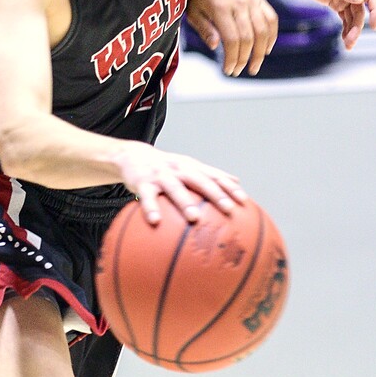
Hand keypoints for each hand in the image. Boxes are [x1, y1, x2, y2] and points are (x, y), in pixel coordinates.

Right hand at [118, 144, 246, 223]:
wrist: (133, 155)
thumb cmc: (166, 166)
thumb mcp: (188, 166)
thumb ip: (210, 174)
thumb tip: (238, 182)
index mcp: (190, 166)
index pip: (213, 175)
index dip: (229, 187)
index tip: (243, 201)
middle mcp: (178, 169)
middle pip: (199, 180)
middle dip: (214, 193)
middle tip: (228, 209)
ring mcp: (160, 175)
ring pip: (174, 188)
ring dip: (184, 202)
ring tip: (194, 217)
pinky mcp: (142, 182)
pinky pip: (147, 197)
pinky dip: (151, 208)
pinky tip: (155, 221)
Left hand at [186, 0, 277, 75]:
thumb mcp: (193, 11)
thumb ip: (203, 28)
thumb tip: (214, 46)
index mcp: (220, 8)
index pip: (231, 39)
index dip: (232, 58)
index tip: (228, 70)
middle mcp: (239, 3)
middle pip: (248, 38)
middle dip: (244, 59)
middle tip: (238, 71)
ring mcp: (251, 0)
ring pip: (263, 30)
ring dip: (261, 52)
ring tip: (254, 66)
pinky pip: (271, 19)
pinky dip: (272, 36)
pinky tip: (266, 49)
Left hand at [287, 0, 375, 48]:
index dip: (374, 11)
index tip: (374, 26)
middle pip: (359, 12)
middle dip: (357, 28)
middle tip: (350, 42)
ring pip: (352, 17)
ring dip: (351, 31)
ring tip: (347, 45)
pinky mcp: (333, 3)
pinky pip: (343, 18)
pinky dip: (345, 28)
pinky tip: (344, 38)